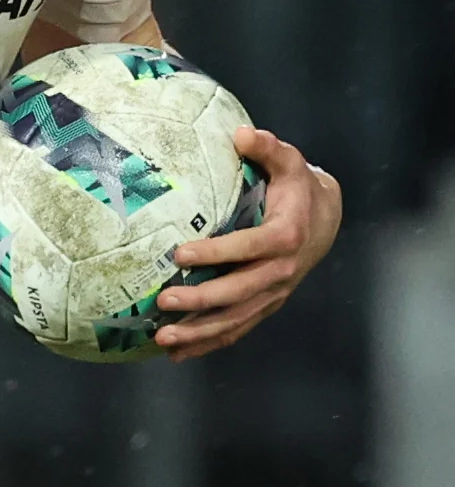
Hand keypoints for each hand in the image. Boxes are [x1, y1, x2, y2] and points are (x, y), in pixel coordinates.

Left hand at [153, 127, 341, 361]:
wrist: (324, 219)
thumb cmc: (297, 186)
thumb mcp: (289, 161)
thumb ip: (267, 147)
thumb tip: (241, 133)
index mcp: (284, 236)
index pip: (247, 248)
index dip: (215, 253)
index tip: (180, 255)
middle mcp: (281, 271)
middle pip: (238, 292)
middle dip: (200, 300)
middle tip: (163, 301)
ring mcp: (274, 293)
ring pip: (235, 319)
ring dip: (199, 332)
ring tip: (163, 338)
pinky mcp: (265, 305)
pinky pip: (236, 329)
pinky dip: (207, 343)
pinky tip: (175, 352)